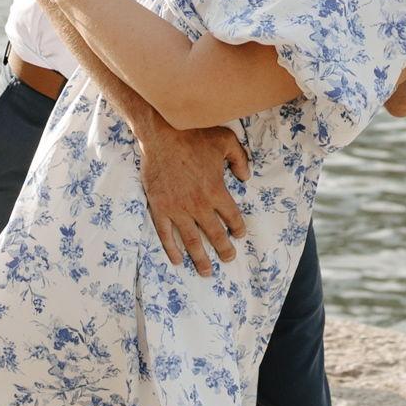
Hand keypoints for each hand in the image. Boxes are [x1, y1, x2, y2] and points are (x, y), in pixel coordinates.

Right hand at [136, 116, 250, 274]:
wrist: (162, 133)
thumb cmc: (194, 134)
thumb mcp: (226, 141)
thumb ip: (240, 159)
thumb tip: (246, 178)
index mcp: (216, 191)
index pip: (232, 217)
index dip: (238, 229)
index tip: (239, 236)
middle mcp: (199, 205)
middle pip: (215, 235)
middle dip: (224, 250)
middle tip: (229, 259)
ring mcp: (178, 209)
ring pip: (191, 241)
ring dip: (200, 258)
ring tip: (207, 271)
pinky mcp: (160, 208)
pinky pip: (166, 234)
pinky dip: (172, 249)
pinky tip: (178, 260)